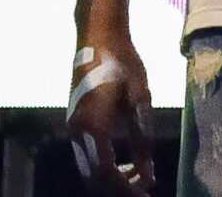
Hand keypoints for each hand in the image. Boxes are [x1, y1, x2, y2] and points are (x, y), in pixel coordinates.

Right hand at [65, 32, 153, 194]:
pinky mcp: (76, 126)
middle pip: (92, 177)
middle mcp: (77, 132)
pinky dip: (105, 169)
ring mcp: (73, 130)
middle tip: (145, 191)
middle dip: (117, 189)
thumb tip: (148, 171)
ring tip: (140, 180)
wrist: (98, 40)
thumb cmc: (123, 63)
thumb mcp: (140, 97)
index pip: (105, 170)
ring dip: (111, 181)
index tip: (147, 192)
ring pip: (87, 170)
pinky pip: (87, 158)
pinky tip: (128, 167)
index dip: (125, 187)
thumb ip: (142, 135)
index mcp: (93, 124)